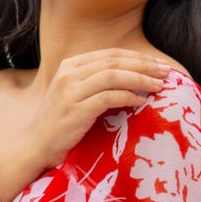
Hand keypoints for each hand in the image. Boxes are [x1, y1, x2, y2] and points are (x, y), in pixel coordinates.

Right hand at [0, 50, 171, 200]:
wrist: (34, 146)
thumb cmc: (60, 125)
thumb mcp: (76, 97)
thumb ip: (96, 84)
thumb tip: (132, 81)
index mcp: (70, 66)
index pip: (110, 54)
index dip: (137, 57)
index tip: (158, 64)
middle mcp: (69, 74)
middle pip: (114, 61)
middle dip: (144, 65)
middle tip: (166, 72)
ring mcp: (70, 91)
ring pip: (113, 76)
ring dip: (141, 79)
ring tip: (159, 86)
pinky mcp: (75, 110)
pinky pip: (108, 97)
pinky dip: (128, 97)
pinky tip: (142, 102)